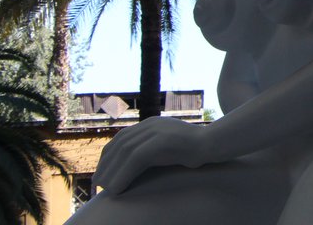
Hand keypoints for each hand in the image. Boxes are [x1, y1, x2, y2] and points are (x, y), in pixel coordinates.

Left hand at [94, 116, 210, 194]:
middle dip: (105, 165)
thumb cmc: (195, 149)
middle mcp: (150, 124)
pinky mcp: (162, 141)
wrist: (215, 143)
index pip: (121, 139)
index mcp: (151, 124)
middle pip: (118, 145)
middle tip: (97, 184)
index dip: (108, 158)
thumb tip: (136, 166)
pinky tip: (117, 189)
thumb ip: (153, 149)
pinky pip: (135, 160)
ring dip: (111, 173)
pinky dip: (122, 175)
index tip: (102, 174)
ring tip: (104, 189)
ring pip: (124, 153)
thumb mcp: (169, 146)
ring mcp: (157, 131)